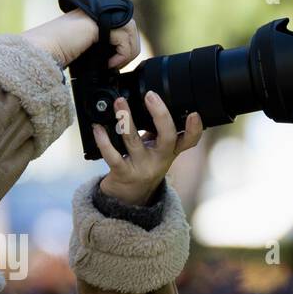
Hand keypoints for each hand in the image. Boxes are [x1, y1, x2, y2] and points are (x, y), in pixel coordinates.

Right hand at [22, 10, 140, 70]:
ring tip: (113, 64)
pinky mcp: (99, 23)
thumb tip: (115, 60)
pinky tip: (108, 63)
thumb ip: (99, 48)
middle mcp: (98, 11)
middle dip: (128, 48)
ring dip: (126, 52)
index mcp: (94, 16)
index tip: (113, 63)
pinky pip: (124, 37)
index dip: (123, 45)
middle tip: (115, 65)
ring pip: (130, 29)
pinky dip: (121, 54)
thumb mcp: (84, 49)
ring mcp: (99, 14)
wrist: (43, 50)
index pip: (122, 25)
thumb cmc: (55, 53)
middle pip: (130, 26)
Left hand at [94, 91, 204, 205]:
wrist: (129, 197)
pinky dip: (104, 141)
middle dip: (160, 115)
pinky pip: (113, 156)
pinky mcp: (122, 174)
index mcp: (170, 151)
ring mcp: (141, 167)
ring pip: (134, 141)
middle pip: (167, 137)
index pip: (189, 141)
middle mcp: (159, 159)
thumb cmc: (144, 166)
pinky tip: (98, 128)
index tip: (195, 114)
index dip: (195, 129)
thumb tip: (152, 100)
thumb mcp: (157, 150)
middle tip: (151, 96)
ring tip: (120, 102)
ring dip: (126, 119)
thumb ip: (158, 130)